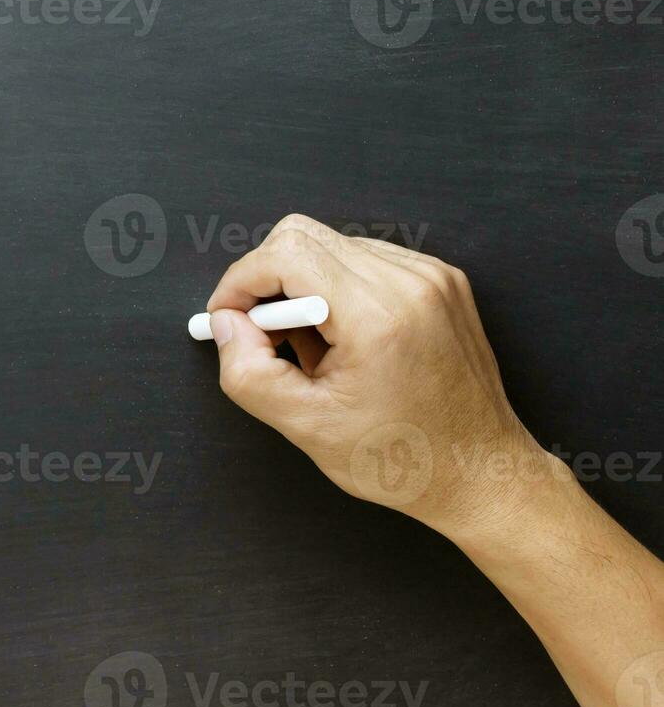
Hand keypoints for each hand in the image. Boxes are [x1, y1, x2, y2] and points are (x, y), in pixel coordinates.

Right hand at [205, 214, 556, 539]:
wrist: (481, 472)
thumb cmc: (404, 458)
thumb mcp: (305, 426)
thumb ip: (248, 371)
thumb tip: (225, 325)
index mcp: (379, 315)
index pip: (285, 255)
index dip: (240, 282)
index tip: (226, 317)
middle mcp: (410, 282)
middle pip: (302, 235)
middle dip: (265, 280)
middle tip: (260, 333)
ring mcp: (431, 276)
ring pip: (330, 244)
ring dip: (301, 285)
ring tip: (309, 346)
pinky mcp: (440, 280)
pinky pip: (364, 259)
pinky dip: (335, 288)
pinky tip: (341, 337)